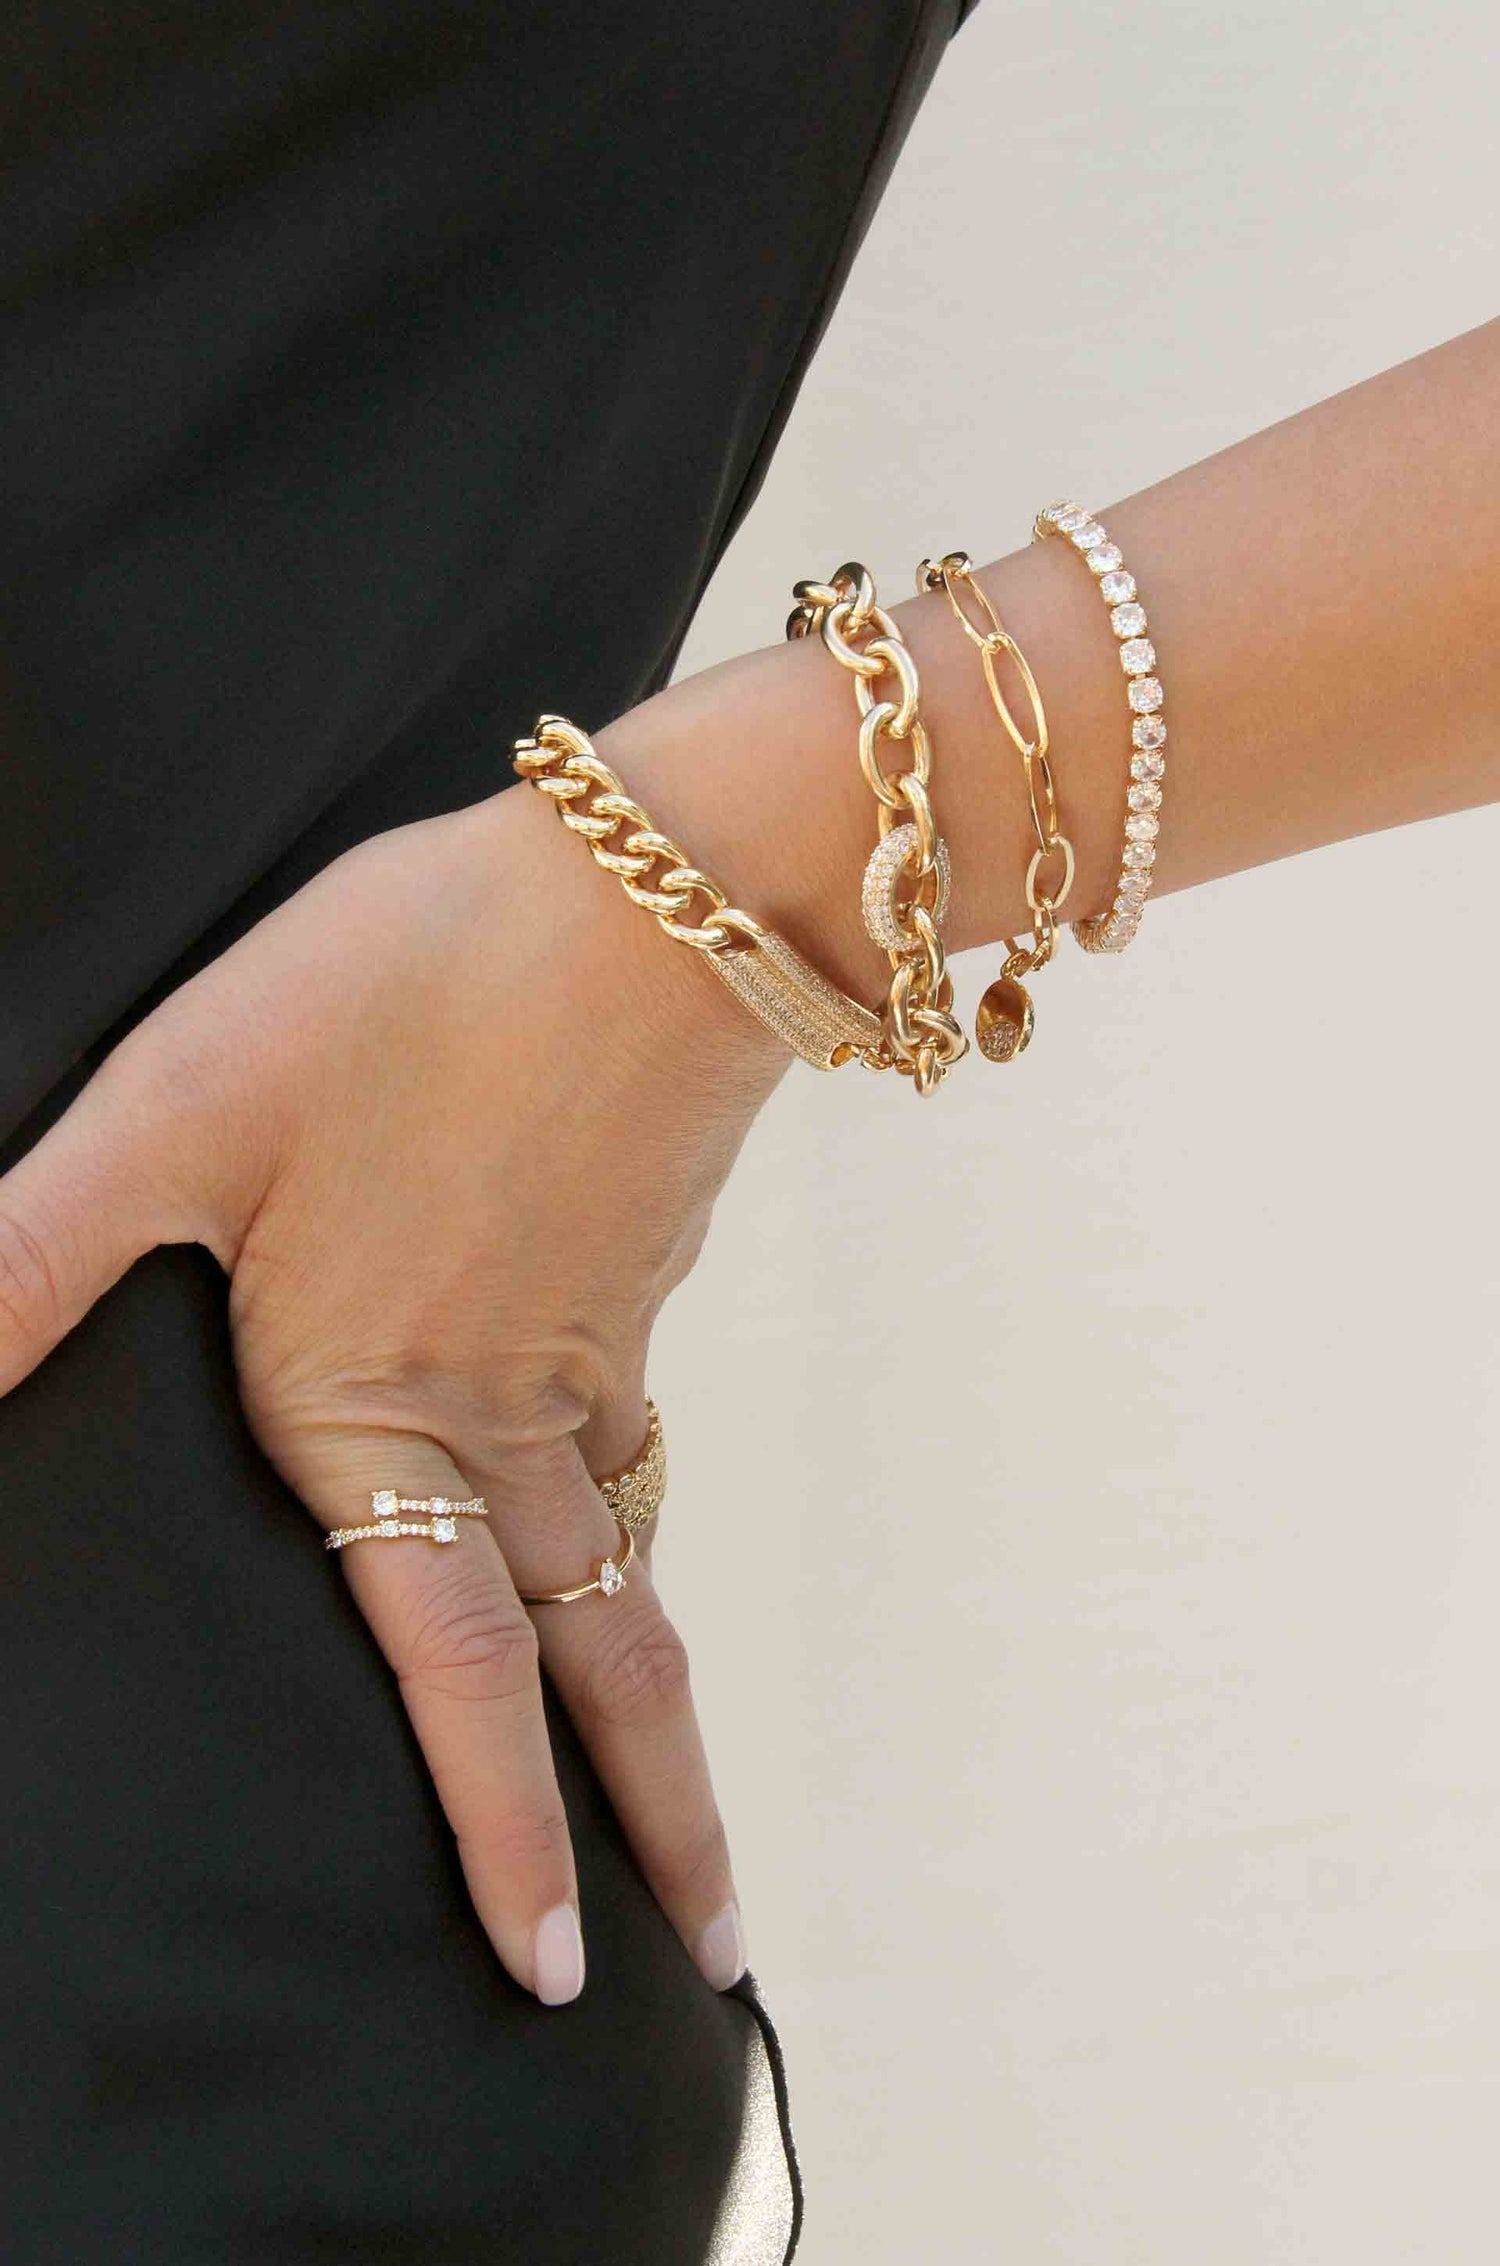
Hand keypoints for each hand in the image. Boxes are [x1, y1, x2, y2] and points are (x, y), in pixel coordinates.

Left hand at [0, 771, 787, 2000]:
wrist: (652, 889)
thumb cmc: (415, 987)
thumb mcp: (180, 1102)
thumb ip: (32, 1252)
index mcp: (382, 1400)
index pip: (454, 1674)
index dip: (504, 1833)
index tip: (552, 1969)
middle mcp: (505, 1412)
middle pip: (599, 1659)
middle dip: (657, 1817)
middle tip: (704, 1947)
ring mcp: (591, 1348)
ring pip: (630, 1563)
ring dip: (654, 1696)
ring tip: (673, 1786)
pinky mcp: (632, 1279)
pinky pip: (635, 1450)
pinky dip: (637, 1536)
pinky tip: (620, 1523)